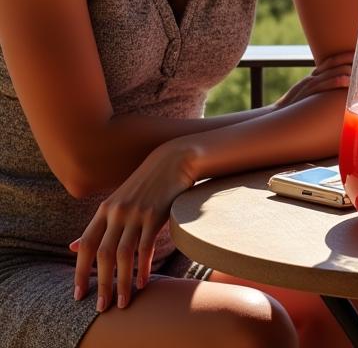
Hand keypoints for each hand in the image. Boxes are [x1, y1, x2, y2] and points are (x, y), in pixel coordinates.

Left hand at [71, 142, 196, 311]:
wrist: (173, 161)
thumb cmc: (145, 184)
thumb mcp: (117, 202)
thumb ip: (97, 225)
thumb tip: (73, 247)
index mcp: (105, 209)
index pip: (86, 245)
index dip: (79, 272)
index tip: (78, 295)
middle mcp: (117, 212)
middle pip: (104, 254)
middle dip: (101, 284)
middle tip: (101, 307)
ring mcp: (137, 213)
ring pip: (124, 255)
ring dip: (122, 282)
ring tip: (123, 301)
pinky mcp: (155, 215)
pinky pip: (146, 247)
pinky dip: (143, 267)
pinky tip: (144, 282)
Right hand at [274, 50, 352, 109]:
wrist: (276, 116)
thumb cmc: (295, 108)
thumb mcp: (307, 95)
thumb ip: (321, 91)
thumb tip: (337, 93)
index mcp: (313, 76)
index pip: (331, 60)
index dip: (345, 55)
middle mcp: (312, 77)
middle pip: (334, 64)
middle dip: (351, 62)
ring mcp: (310, 84)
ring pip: (332, 72)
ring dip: (348, 70)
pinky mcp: (308, 93)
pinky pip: (324, 84)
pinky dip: (337, 81)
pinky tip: (347, 81)